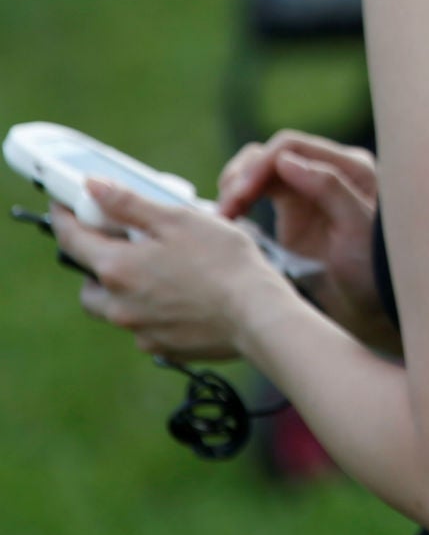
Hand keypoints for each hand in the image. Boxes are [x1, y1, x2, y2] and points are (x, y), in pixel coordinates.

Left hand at [52, 181, 288, 361]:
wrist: (256, 315)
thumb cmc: (223, 261)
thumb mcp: (178, 219)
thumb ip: (129, 203)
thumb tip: (91, 187)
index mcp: (117, 267)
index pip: (72, 239)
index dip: (66, 217)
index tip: (66, 204)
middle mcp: (118, 304)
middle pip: (89, 280)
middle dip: (97, 262)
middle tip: (126, 243)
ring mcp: (138, 329)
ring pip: (115, 307)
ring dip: (123, 289)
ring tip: (159, 273)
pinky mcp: (161, 347)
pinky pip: (143, 326)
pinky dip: (153, 310)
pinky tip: (184, 298)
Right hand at [218, 131, 388, 347]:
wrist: (376, 304)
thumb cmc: (375, 266)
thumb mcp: (358, 228)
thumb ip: (329, 189)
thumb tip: (286, 160)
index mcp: (349, 167)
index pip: (291, 146)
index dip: (258, 165)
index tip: (238, 196)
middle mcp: (327, 171)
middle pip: (270, 155)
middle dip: (242, 176)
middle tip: (225, 211)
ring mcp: (309, 190)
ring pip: (261, 171)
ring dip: (236, 186)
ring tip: (223, 216)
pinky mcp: (294, 211)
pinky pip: (259, 192)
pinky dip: (239, 200)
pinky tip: (228, 219)